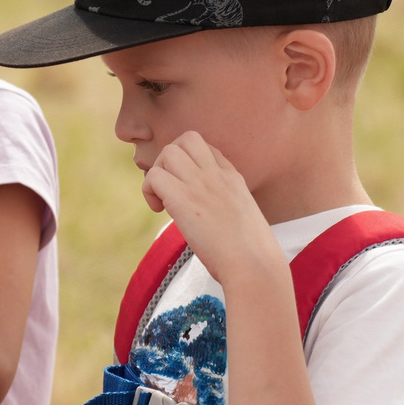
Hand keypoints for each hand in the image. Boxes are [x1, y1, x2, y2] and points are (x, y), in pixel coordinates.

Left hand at [141, 133, 281, 285]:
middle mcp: (217, 175)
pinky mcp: (184, 200)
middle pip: (187, 138)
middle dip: (170, 159)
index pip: (207, 149)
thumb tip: (212, 224)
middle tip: (171, 190)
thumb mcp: (243, 221)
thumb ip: (226, 210)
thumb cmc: (252, 256)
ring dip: (158, 173)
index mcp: (233, 178)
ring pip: (168, 152)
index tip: (189, 190)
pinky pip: (154, 177)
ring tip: (164, 200)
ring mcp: (201, 184)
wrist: (254, 266)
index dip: (191, 164)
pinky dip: (149, 191)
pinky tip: (160, 211)